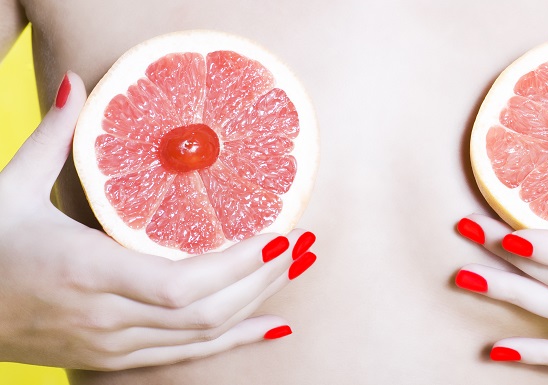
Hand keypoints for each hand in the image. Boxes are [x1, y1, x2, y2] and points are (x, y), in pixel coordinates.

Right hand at [0, 72, 317, 370]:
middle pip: (206, 312)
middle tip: (305, 244)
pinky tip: (273, 325)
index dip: (237, 266)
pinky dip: (235, 340)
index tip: (280, 236)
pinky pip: (186, 355)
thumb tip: (76, 82)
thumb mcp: (10, 189)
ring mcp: (111, 345)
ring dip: (258, 303)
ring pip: (202, 335)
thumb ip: (53, 137)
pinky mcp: (114, 358)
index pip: (181, 284)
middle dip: (264, 278)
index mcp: (85, 271)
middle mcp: (105, 317)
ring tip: (298, 270)